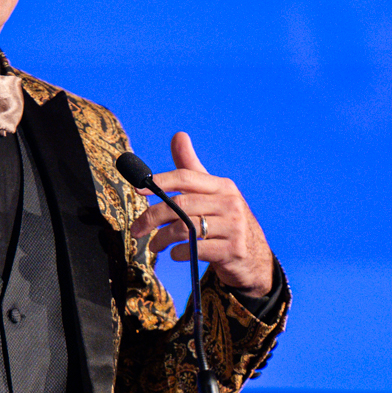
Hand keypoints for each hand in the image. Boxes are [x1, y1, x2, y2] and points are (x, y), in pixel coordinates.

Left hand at [132, 131, 275, 298]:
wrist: (255, 257)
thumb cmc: (226, 221)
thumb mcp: (213, 194)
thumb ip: (192, 168)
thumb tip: (178, 135)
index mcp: (223, 186)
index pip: (186, 177)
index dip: (161, 181)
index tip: (139, 188)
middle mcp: (230, 203)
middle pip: (181, 205)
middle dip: (153, 217)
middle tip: (137, 228)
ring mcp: (234, 228)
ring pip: (185, 228)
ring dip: (162, 238)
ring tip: (154, 245)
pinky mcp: (232, 251)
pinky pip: (195, 250)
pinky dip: (178, 253)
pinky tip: (175, 253)